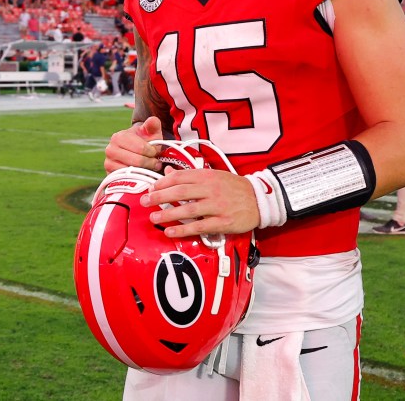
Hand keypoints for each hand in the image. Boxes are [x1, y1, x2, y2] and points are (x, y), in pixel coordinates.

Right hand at [103, 116, 162, 173]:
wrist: (136, 153)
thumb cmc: (145, 142)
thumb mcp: (150, 132)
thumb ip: (153, 125)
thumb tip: (153, 120)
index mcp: (118, 137)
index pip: (140, 148)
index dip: (152, 151)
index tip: (155, 152)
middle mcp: (110, 149)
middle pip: (136, 161)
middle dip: (150, 162)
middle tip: (156, 162)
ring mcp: (108, 164)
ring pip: (131, 171)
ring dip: (144, 171)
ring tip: (150, 167)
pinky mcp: (110, 176)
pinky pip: (126, 180)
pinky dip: (137, 178)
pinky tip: (142, 174)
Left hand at [142, 167, 259, 237]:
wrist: (260, 200)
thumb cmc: (235, 187)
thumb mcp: (214, 176)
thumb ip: (191, 175)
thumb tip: (168, 173)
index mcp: (208, 176)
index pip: (181, 176)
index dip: (163, 182)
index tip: (151, 187)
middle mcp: (211, 189)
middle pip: (180, 192)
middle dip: (160, 196)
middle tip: (144, 201)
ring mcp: (217, 206)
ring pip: (188, 209)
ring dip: (168, 214)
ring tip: (153, 218)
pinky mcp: (222, 222)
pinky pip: (199, 226)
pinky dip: (183, 229)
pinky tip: (171, 232)